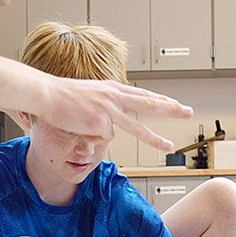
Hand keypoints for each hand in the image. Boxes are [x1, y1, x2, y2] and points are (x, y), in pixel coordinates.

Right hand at [47, 77, 191, 151]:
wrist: (47, 95)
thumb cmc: (62, 96)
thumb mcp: (89, 93)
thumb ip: (105, 101)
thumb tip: (113, 119)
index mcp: (112, 88)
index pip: (142, 94)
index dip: (160, 99)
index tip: (174, 103)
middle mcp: (115, 97)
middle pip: (149, 104)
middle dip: (171, 109)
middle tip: (188, 112)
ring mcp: (109, 110)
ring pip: (137, 127)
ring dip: (155, 139)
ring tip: (170, 147)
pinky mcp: (101, 123)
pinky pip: (103, 138)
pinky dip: (92, 136)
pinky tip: (82, 128)